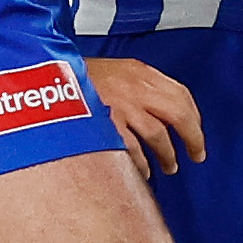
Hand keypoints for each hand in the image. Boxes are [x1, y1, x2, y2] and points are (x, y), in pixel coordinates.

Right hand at [84, 56, 204, 179]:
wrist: (44, 75)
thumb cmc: (77, 77)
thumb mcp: (114, 70)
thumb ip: (138, 86)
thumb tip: (161, 112)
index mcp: (140, 72)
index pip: (181, 93)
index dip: (195, 117)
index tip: (197, 131)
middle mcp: (135, 86)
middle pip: (178, 114)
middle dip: (193, 138)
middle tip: (197, 154)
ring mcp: (121, 105)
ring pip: (158, 136)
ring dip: (168, 154)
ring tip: (170, 166)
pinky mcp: (106, 124)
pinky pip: (132, 149)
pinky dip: (141, 163)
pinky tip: (144, 171)